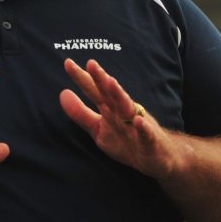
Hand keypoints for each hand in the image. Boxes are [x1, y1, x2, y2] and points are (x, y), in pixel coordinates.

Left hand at [59, 59, 188, 179]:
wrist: (158, 158)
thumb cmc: (126, 140)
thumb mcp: (98, 128)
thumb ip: (80, 113)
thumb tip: (62, 93)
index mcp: (110, 108)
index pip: (94, 90)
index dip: (82, 77)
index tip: (67, 63)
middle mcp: (123, 111)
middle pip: (110, 93)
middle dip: (101, 78)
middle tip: (91, 63)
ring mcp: (137, 124)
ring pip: (127, 107)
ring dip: (119, 95)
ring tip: (110, 82)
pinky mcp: (149, 140)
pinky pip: (146, 133)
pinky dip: (143, 127)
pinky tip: (138, 121)